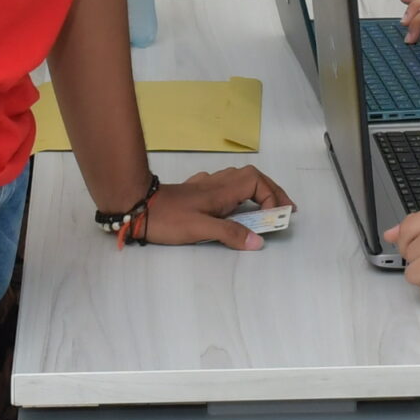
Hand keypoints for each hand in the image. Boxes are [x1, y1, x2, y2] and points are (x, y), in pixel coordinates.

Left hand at [139, 164, 293, 249]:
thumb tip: (258, 242)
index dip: (273, 198)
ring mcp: (205, 186)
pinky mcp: (194, 192)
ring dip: (255, 191)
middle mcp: (217, 183)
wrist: (136, 205)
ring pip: (238, 180)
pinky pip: (223, 186)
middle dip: (271, 191)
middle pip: (253, 178)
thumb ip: (230, 234)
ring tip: (264, 209)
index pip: (258, 184)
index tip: (277, 218)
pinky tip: (231, 205)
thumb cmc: (168, 218)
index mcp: (223, 190)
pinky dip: (237, 194)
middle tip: (284, 209)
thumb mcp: (200, 230)